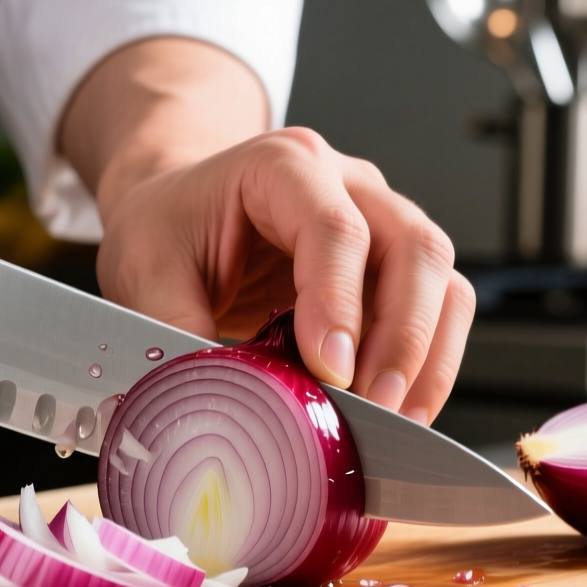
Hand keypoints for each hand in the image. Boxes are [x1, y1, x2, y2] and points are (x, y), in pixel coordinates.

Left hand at [64, 40, 473, 424]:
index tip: (330, 371)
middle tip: (374, 405)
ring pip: (442, 280)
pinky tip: (400, 409)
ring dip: (428, 357)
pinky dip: (430, 365)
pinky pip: (441, 311)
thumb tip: (211, 403)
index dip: (339, 304)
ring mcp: (382, 222)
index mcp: (283, 166)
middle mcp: (349, 184)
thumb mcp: (143, 272)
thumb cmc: (168, 227)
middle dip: (403, 337)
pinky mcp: (394, 268)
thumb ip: (174, 333)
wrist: (180, 210)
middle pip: (414, 247)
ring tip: (394, 419)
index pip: (335, 228)